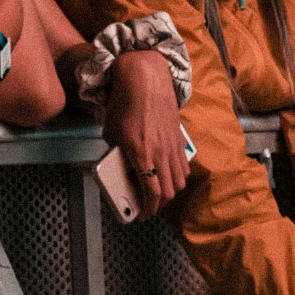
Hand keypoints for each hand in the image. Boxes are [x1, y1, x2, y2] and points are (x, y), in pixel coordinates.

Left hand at [104, 48, 188, 215]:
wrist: (145, 79)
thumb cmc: (124, 103)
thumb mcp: (111, 132)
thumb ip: (116, 154)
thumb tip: (119, 168)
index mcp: (140, 153)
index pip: (152, 192)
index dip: (149, 209)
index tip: (143, 215)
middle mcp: (160, 152)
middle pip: (169, 192)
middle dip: (159, 205)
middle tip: (149, 206)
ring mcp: (173, 145)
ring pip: (180, 180)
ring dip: (171, 191)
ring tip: (160, 192)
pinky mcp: (180, 138)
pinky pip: (184, 164)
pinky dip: (178, 175)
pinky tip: (169, 173)